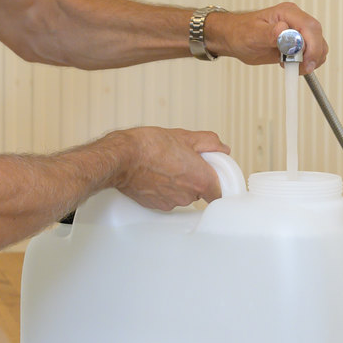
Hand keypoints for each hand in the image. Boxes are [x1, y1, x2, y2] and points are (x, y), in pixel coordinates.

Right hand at [110, 127, 230, 209]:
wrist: (122, 157)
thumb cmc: (149, 146)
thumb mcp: (185, 136)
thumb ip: (209, 143)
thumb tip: (221, 148)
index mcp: (201, 179)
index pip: (220, 192)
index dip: (216, 181)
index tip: (211, 172)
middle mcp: (188, 195)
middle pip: (200, 192)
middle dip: (195, 178)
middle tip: (184, 162)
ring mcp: (172, 202)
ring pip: (183, 195)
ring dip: (178, 184)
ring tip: (166, 166)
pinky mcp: (156, 206)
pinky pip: (167, 198)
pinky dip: (164, 189)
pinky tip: (156, 175)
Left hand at [206, 3, 328, 73]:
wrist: (234, 38)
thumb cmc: (240, 32)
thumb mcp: (252, 34)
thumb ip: (269, 33)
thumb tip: (284, 31)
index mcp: (288, 13)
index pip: (310, 26)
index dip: (312, 45)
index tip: (305, 61)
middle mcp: (296, 21)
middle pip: (318, 37)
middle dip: (313, 55)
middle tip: (298, 67)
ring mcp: (298, 33)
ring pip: (319, 47)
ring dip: (311, 61)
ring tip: (290, 66)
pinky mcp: (298, 44)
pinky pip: (313, 54)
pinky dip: (307, 63)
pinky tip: (290, 65)